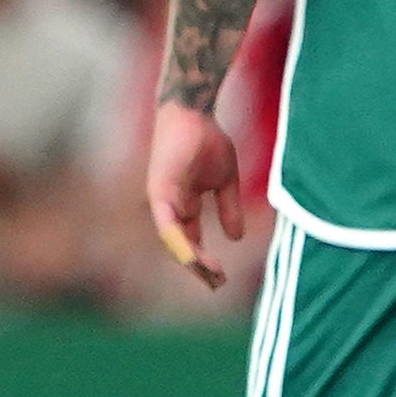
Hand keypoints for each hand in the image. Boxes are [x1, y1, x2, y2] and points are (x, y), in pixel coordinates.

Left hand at [144, 102, 242, 289]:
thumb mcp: (226, 181)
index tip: (221, 275)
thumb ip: (228, 208)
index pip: (190, 239)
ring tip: (209, 275)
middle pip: (181, 244)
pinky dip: (179, 242)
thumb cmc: (207, 141)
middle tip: (217, 283)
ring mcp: (162, 199)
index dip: (205, 258)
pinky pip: (168, 224)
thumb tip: (235, 237)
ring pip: (173, 239)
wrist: (195, 113)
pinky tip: (192, 258)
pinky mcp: (160, 191)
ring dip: (190, 259)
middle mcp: (168, 206)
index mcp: (183, 204)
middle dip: (199, 266)